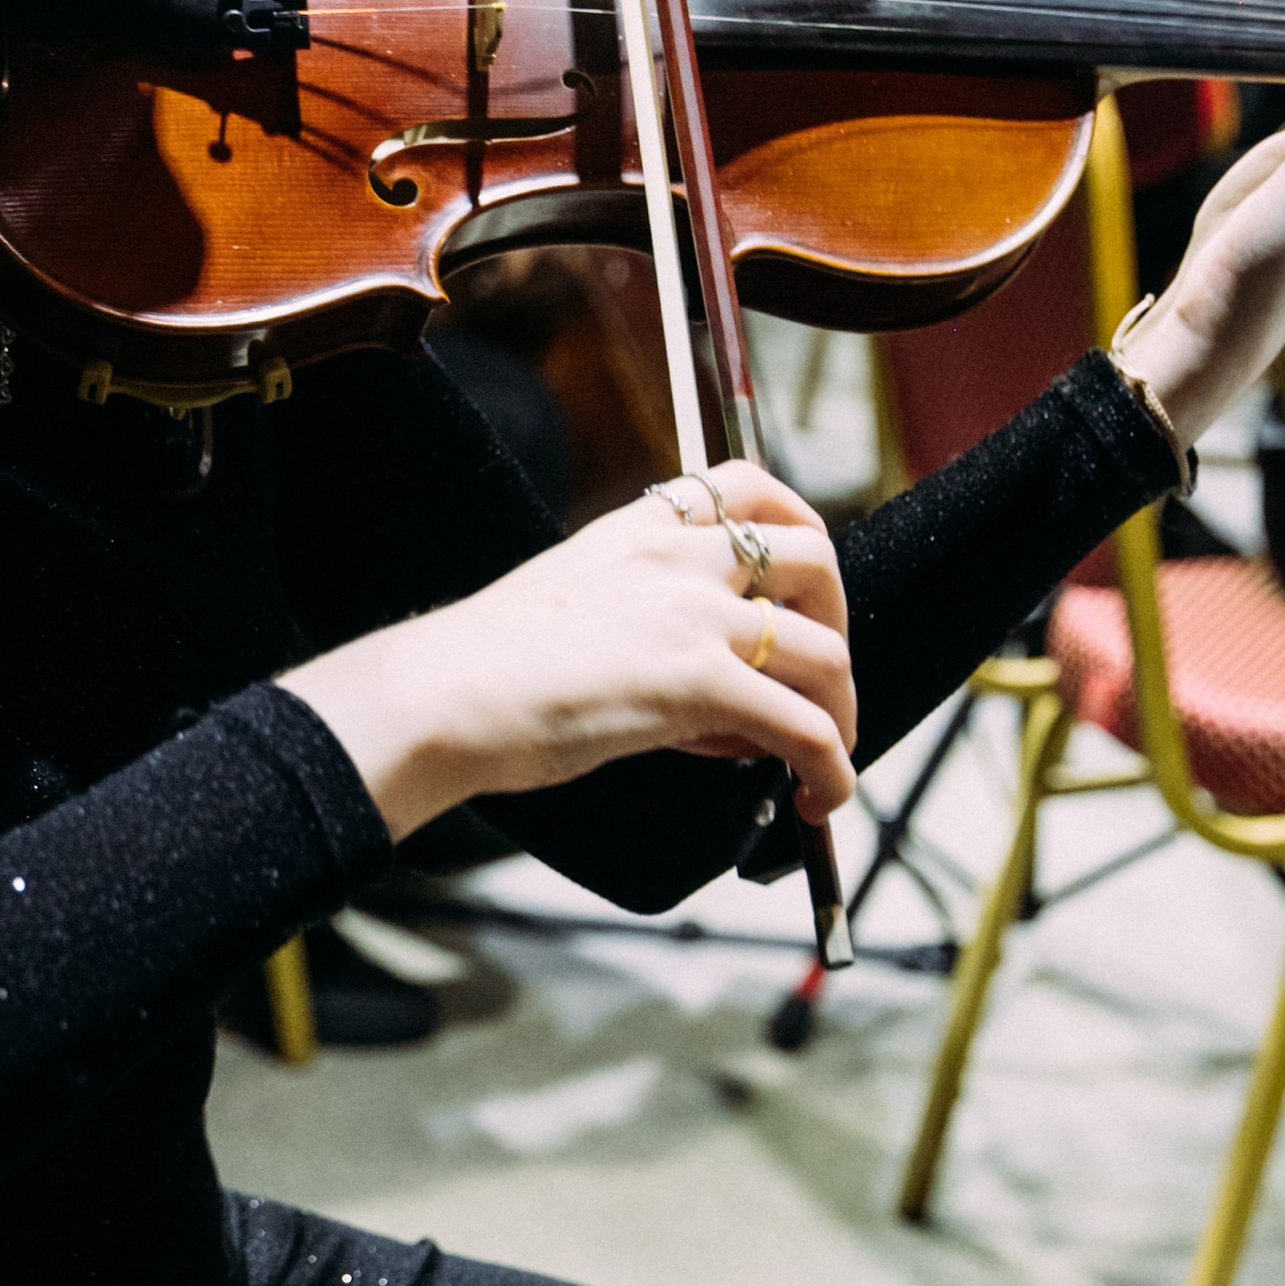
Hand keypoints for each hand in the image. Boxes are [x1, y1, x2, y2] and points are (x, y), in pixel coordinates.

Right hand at [282, 462, 856, 842]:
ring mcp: (696, 616)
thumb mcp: (567, 604)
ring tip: (822, 757)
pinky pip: (806, 726)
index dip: (797, 530)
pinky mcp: (702, 683)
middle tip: (817, 678)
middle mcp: (680, 558)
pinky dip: (832, 767)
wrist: (443, 693)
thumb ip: (638, 624)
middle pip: (815, 560)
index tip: (800, 584)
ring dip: (841, 710)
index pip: (747, 488)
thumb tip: (699, 699)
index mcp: (640, 529)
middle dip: (836, 620)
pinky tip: (822, 797)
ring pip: (825, 651)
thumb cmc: (481, 666)